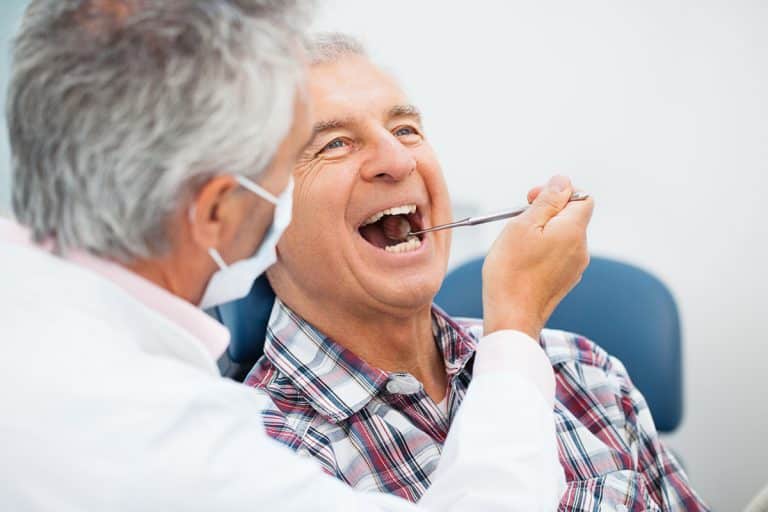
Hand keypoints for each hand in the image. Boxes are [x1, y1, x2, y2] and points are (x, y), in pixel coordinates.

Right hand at [482, 175, 593, 338]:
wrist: (512, 318)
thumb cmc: (512, 271)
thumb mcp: (523, 225)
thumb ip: (546, 201)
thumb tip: (562, 182)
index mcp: (573, 230)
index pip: (582, 197)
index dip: (558, 192)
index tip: (532, 200)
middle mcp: (580, 248)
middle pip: (571, 217)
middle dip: (546, 213)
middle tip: (519, 221)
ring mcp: (574, 268)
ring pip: (562, 237)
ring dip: (542, 233)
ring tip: (517, 245)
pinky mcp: (564, 282)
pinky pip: (557, 256)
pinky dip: (542, 252)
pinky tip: (522, 263)